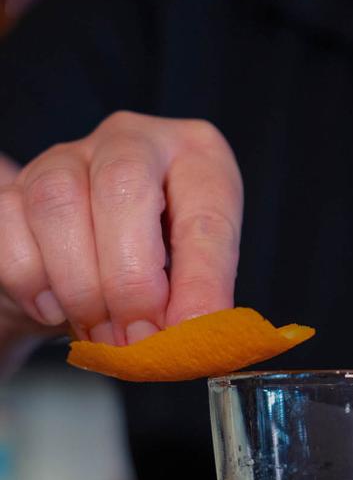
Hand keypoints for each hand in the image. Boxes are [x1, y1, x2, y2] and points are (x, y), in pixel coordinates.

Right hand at [0, 111, 241, 347]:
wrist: (93, 270)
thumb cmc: (158, 266)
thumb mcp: (191, 278)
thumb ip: (194, 299)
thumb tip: (193, 336)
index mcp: (198, 158)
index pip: (206, 215)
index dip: (201, 282)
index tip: (192, 332)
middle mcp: (133, 142)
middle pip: (122, 188)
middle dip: (129, 280)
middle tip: (137, 337)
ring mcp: (68, 155)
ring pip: (57, 202)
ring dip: (80, 286)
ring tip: (101, 334)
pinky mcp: (14, 184)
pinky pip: (7, 221)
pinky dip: (30, 279)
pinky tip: (54, 310)